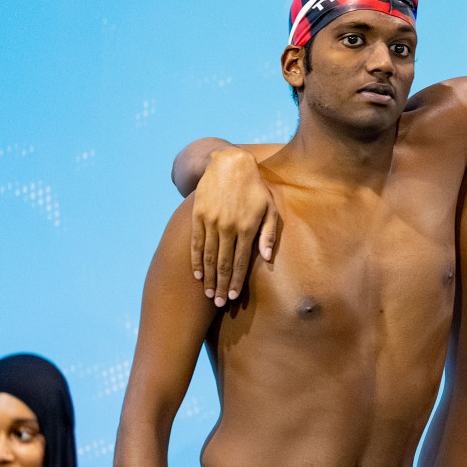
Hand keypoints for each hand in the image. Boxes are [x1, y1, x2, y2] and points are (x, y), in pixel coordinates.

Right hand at [191, 146, 279, 305]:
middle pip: (224, 263)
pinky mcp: (198, 215)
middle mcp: (228, 227)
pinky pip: (196, 242)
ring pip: (209, 256)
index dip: (237, 282)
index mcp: (247, 228)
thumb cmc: (256, 188)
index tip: (234, 297)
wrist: (230, 164)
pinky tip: (197, 274)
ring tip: (208, 293)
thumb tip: (266, 258)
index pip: (241, 262)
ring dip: (208, 277)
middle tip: (220, 302)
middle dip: (222, 285)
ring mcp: (211, 221)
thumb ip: (268, 234)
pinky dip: (196, 260)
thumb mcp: (270, 208)